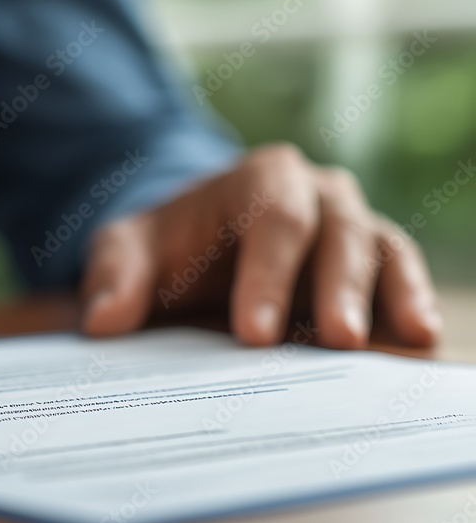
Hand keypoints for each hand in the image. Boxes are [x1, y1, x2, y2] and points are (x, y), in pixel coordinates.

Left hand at [81, 143, 440, 348]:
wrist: (193, 250)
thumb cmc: (163, 249)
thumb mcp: (125, 253)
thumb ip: (113, 279)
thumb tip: (102, 323)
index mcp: (259, 180)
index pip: (272, 218)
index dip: (268, 274)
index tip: (254, 334)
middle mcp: (316, 195)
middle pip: (338, 232)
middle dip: (339, 287)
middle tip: (338, 342)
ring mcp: (350, 228)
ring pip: (381, 251)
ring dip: (392, 296)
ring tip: (408, 342)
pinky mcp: (372, 266)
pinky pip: (400, 280)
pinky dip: (412, 306)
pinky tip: (419, 343)